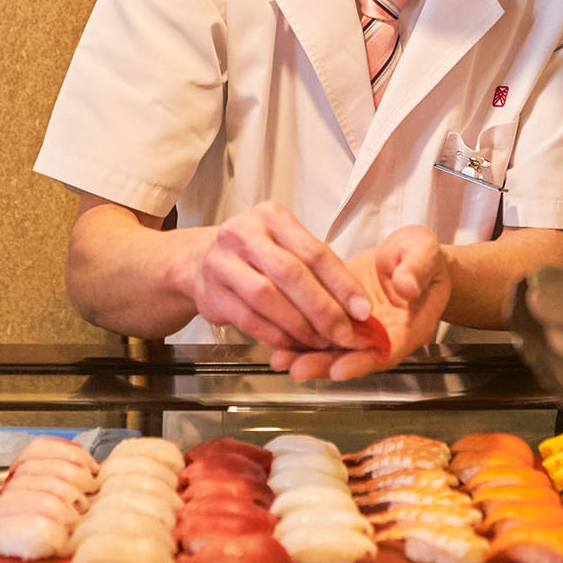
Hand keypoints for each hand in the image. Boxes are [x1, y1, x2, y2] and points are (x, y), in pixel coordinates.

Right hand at [182, 201, 373, 350]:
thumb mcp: (284, 246)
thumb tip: (356, 310)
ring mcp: (223, 261)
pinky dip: (276, 336)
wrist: (198, 261)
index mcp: (272, 217)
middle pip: (292, 274)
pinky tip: (293, 345)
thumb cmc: (254, 255)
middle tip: (345, 334)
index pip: (315, 252)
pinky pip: (250, 319)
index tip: (363, 311)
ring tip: (321, 342)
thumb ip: (316, 271)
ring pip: (268, 297)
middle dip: (324, 309)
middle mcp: (245, 233)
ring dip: (300, 326)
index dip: (343, 285)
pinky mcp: (211, 292)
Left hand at [270, 226, 450, 381]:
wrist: (411, 258)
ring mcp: (360, 329)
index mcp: (410, 327)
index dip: (363, 361)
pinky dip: (298, 335)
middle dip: (324, 364)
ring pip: (333, 348)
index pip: (386, 351)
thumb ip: (417, 269)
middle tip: (297, 368)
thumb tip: (407, 285)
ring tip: (279, 358)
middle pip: (353, 357)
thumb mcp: (425, 254)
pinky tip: (276, 337)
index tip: (340, 368)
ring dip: (306, 354)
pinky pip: (320, 331)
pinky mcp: (341, 318)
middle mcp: (383, 335)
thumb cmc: (422, 258)